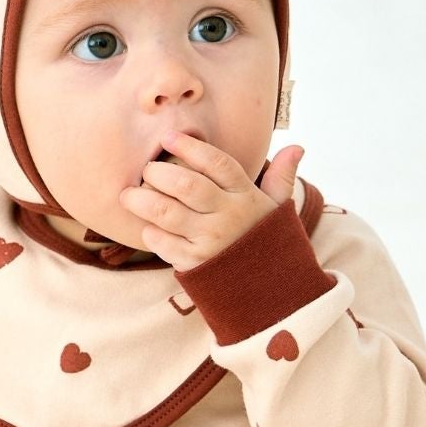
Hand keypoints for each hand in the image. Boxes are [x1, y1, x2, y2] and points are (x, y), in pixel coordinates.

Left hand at [123, 132, 303, 265]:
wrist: (269, 289)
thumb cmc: (265, 239)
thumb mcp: (277, 208)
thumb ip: (281, 177)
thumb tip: (296, 147)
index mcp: (245, 197)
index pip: (218, 164)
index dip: (191, 148)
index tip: (169, 137)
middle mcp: (227, 216)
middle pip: (187, 186)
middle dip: (159, 173)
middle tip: (146, 170)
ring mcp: (209, 241)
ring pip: (167, 213)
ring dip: (143, 201)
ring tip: (129, 195)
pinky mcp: (194, 263)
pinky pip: (163, 244)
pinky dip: (150, 232)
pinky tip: (147, 226)